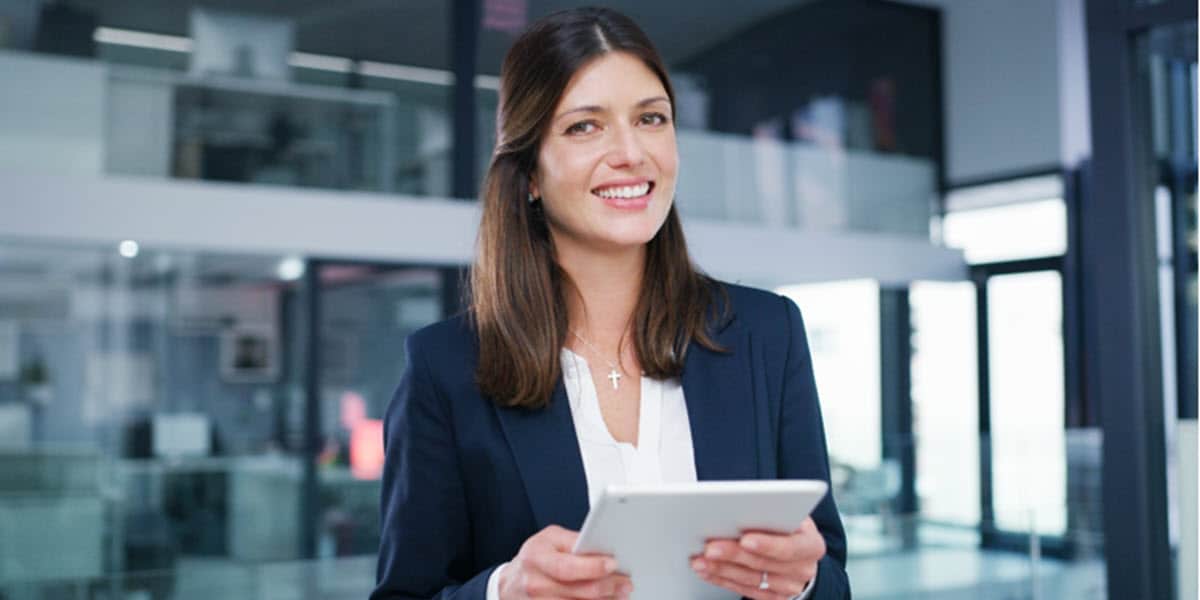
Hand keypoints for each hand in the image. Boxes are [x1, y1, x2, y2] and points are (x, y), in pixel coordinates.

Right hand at [499, 525, 632, 599]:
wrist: (511, 584)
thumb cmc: (534, 559)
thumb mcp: (549, 539)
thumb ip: (573, 541)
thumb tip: (601, 547)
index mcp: (535, 558)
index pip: (567, 567)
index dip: (593, 567)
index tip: (613, 564)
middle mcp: (535, 584)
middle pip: (579, 592)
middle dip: (608, 587)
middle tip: (625, 583)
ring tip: (619, 594)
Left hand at [689, 517, 824, 599]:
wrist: (800, 552)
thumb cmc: (790, 525)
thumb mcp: (791, 512)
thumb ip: (774, 511)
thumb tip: (743, 505)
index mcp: (812, 545)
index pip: (790, 547)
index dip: (767, 545)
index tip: (745, 539)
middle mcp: (803, 570)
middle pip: (764, 564)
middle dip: (734, 555)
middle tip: (710, 546)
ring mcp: (788, 587)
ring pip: (750, 580)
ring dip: (722, 569)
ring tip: (701, 558)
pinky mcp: (771, 597)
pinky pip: (744, 590)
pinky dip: (722, 579)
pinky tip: (707, 569)